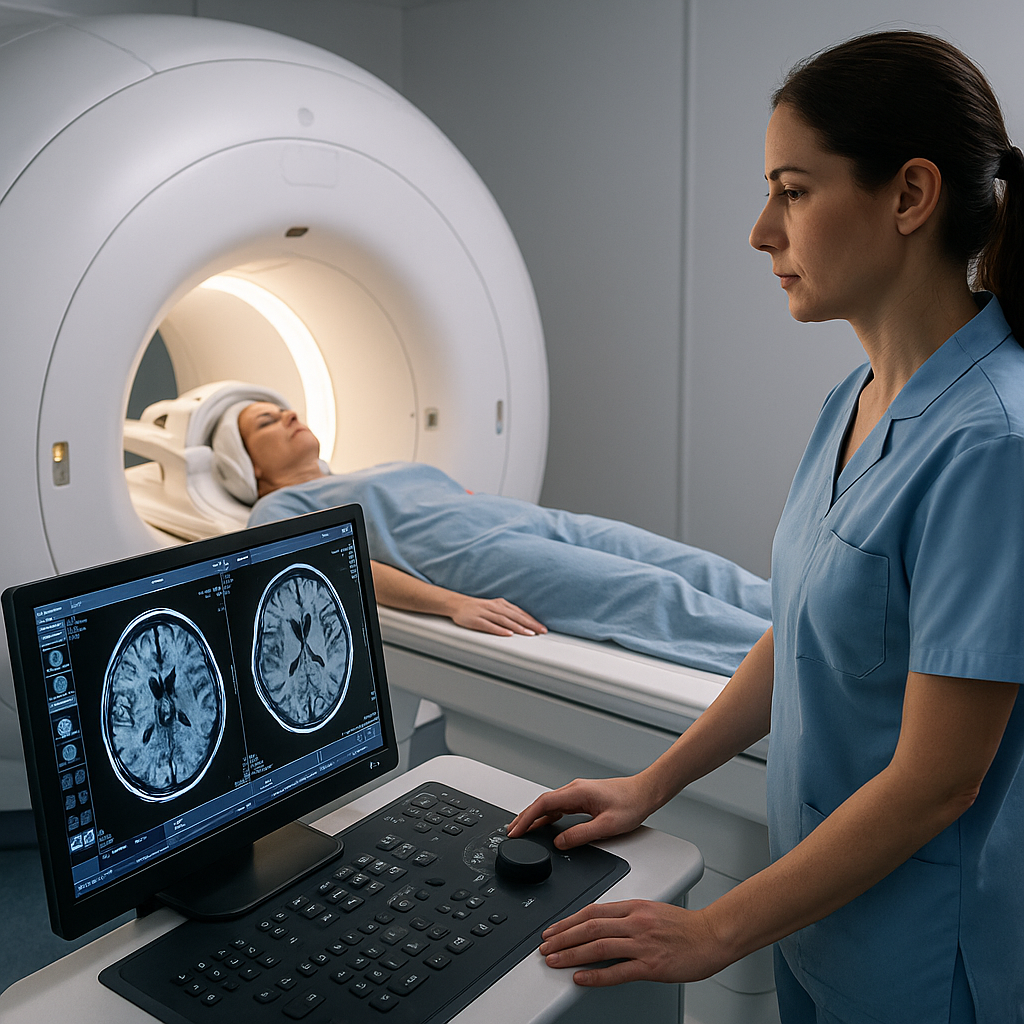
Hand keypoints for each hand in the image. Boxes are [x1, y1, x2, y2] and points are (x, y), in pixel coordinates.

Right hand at [448, 595, 546, 636]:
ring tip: (528, 634)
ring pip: (504, 620)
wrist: (458, 604)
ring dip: (518, 627)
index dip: (532, 620)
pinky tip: (508, 634)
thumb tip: (524, 623)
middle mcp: (495, 607)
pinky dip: (499, 629)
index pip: (520, 612)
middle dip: (529, 624)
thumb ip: (508, 614)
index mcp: (501, 604)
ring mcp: (485, 613)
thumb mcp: (495, 607)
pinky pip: (489, 625)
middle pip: (515, 616)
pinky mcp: (476, 620)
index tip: (542, 628)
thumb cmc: (479, 608)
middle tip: (541, 631)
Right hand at [507, 775, 654, 848]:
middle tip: (512, 832)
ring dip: (534, 816)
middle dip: (524, 817)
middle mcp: (574, 790)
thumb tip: (560, 843)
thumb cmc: (631, 804)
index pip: (543, 804)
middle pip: (542, 802)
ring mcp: (578, 793)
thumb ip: (580, 835)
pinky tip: (542, 824)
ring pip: (549, 804)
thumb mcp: (606, 826)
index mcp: (577, 793)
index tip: (515, 830)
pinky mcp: (582, 797)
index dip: (526, 818)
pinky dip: (546, 815)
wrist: (645, 792)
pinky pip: (558, 806)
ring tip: (522, 830)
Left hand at [538, 900, 729, 985]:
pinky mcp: (651, 965)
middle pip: (589, 927)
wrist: (713, 935)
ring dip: (572, 954)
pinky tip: (581, 978)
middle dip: (563, 937)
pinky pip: (618, 971)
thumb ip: (627, 916)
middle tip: (545, 946)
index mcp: (634, 907)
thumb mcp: (651, 910)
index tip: (553, 929)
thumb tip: (601, 924)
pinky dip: (596, 975)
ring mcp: (643, 944)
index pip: (592, 912)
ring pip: (598, 947)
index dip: (568, 921)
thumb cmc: (685, 926)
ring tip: (554, 960)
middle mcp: (635, 922)